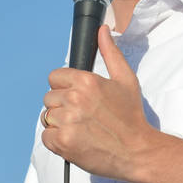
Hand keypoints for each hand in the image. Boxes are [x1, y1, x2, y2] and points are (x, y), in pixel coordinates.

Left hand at [41, 24, 156, 179]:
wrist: (137, 151)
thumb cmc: (131, 116)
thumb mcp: (126, 79)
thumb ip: (110, 53)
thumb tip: (103, 31)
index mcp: (86, 81)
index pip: (54, 77)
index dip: (64, 87)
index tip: (78, 98)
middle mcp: (74, 99)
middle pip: (49, 98)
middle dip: (62, 107)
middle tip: (83, 116)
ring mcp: (67, 121)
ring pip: (46, 117)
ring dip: (59, 124)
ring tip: (80, 129)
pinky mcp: (63, 142)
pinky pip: (46, 136)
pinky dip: (57, 141)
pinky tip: (75, 140)